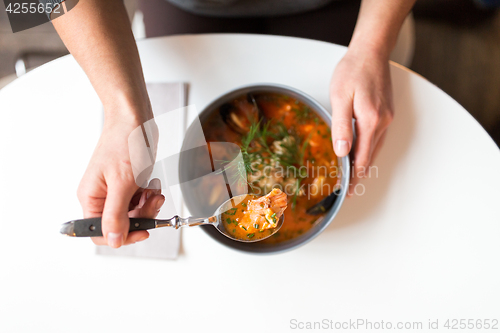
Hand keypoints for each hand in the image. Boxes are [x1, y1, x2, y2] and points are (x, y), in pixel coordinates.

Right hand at [77, 119, 163, 247]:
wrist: (134, 119)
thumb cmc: (125, 143)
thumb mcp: (123, 183)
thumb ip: (116, 214)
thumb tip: (113, 240)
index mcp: (91, 198)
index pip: (100, 233)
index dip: (122, 236)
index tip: (143, 232)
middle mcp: (100, 196)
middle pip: (120, 224)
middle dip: (141, 217)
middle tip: (152, 203)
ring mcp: (114, 190)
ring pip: (133, 214)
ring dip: (147, 206)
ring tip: (153, 191)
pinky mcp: (127, 184)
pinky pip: (138, 201)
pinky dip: (148, 196)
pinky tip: (152, 185)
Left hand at [330, 47, 393, 195]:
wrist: (371, 51)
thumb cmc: (353, 71)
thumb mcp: (340, 97)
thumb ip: (341, 125)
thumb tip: (342, 151)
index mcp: (370, 120)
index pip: (362, 157)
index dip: (355, 176)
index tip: (348, 191)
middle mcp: (382, 121)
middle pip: (371, 156)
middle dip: (360, 174)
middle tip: (350, 190)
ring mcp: (387, 117)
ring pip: (376, 148)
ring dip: (365, 163)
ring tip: (354, 177)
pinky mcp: (386, 112)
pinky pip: (377, 137)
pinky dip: (369, 149)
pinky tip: (362, 152)